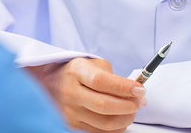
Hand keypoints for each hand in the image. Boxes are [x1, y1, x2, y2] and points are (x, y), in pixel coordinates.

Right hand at [26, 58, 145, 132]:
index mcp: (77, 71)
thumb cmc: (78, 73)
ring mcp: (70, 111)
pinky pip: (101, 132)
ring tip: (132, 110)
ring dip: (126, 118)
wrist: (50, 83)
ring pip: (105, 123)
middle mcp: (71, 92)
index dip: (123, 87)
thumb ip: (113, 77)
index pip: (101, 82)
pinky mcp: (72, 125)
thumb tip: (134, 92)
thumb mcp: (93, 64)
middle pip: (104, 105)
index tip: (140, 89)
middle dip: (129, 105)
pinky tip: (121, 118)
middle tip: (140, 101)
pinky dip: (117, 127)